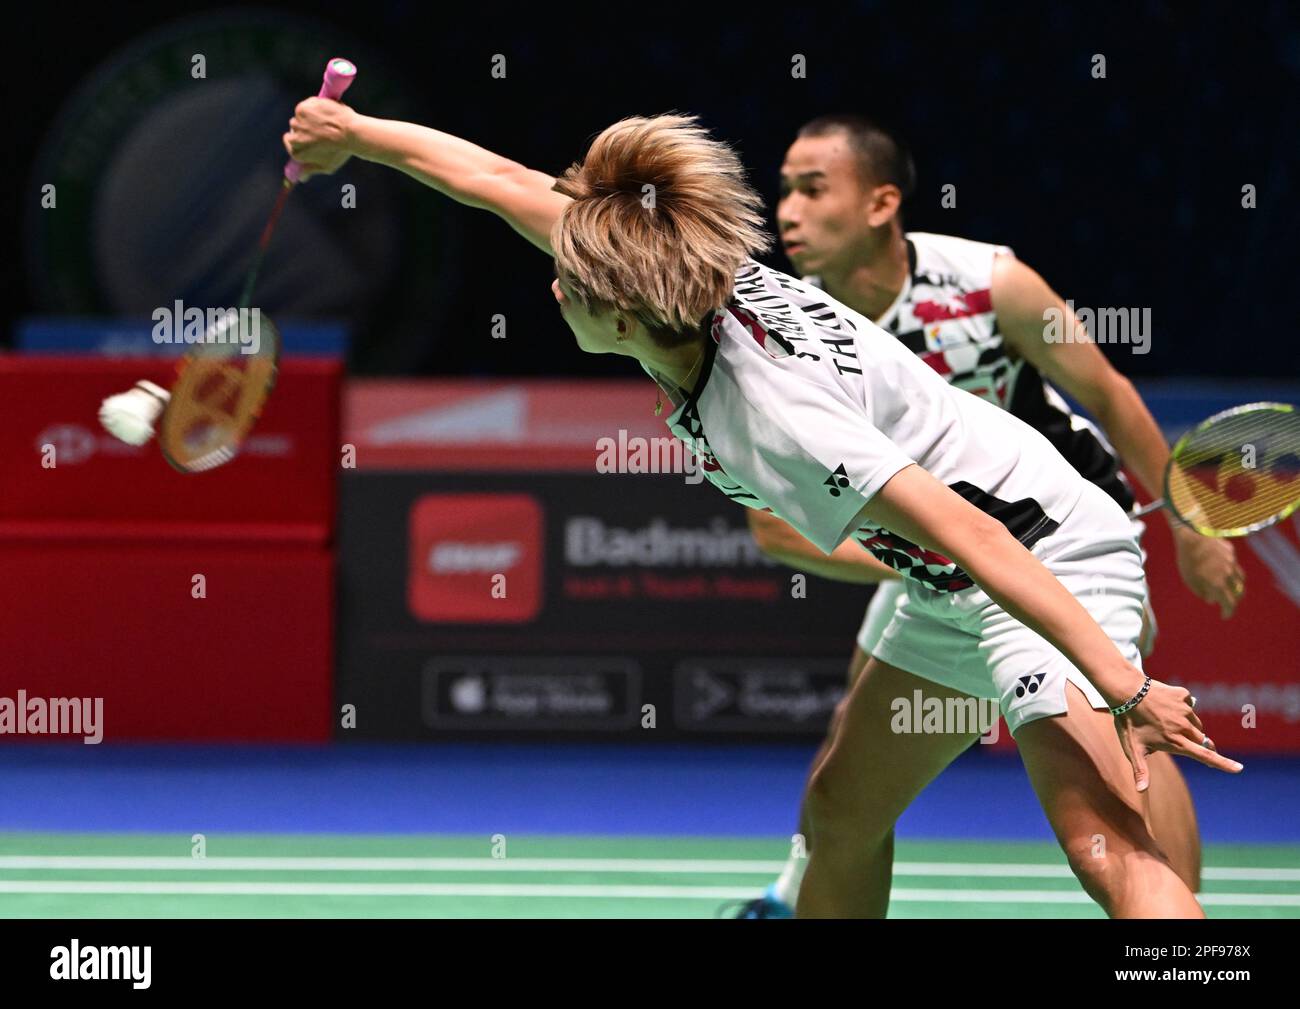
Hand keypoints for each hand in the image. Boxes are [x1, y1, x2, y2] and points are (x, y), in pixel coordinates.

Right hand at [283, 97, 356, 180]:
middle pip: (294, 129)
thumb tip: (301, 178)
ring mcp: (297, 122)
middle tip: (321, 129)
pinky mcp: (302, 109)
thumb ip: (311, 170)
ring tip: (326, 122)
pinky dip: (312, 107)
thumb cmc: (341, 151)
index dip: (299, 139)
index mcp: (297, 152)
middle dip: (305, 128)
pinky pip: (304, 107)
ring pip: (299, 117)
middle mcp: (294, 137)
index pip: (290, 143)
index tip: (308, 136)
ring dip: (309, 118)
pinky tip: (325, 113)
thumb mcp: (327, 166)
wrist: (351, 133)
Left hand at [1113, 676, 1242, 790]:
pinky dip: (1181, 708)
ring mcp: (1186, 710)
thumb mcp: (1133, 748)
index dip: (1223, 763)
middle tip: (1181, 742)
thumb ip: (1140, 771)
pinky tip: (1164, 706)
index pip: (1205, 756)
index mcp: (1176, 742)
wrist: (1125, 690)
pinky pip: (1189, 705)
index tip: (1239, 768)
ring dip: (1188, 727)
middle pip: (1203, 741)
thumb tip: (1141, 791)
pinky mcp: (1184, 696)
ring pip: (1195, 723)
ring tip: (1164, 722)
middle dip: (1199, 745)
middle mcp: (1185, 727)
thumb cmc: (1128, 722)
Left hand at [1173, 526, 1243, 617]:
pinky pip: (1233, 564)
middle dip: (1234, 600)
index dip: (1228, 612)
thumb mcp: (1189, 579)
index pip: (1229, 603)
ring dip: (1235, 586)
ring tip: (1228, 588)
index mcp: (1218, 584)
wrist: (1192, 535)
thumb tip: (1211, 600)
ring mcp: (1232, 562)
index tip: (1224, 616)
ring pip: (1240, 578)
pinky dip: (1229, 570)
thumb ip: (1201, 592)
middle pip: (1239, 592)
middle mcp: (1229, 574)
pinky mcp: (1231, 551)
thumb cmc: (1187, 558)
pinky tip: (1221, 568)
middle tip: (1227, 603)